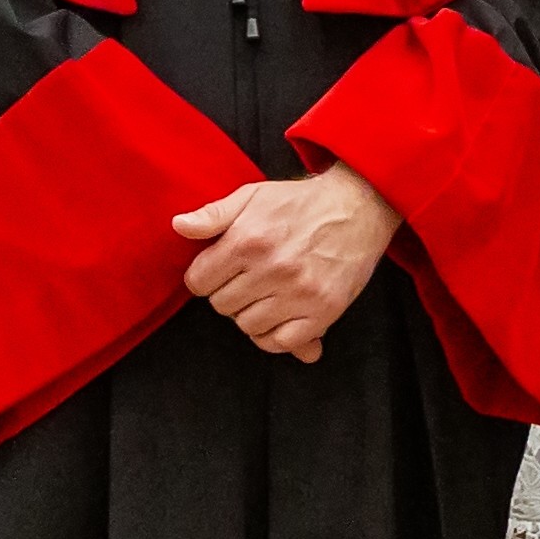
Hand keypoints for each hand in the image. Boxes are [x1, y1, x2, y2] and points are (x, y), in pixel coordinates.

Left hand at [175, 164, 403, 360]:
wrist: (360, 207)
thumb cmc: (302, 203)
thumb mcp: (253, 196)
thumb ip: (214, 214)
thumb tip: (179, 225)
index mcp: (249, 240)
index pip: (199, 282)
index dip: (205, 277)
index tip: (221, 271)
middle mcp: (273, 269)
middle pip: (222, 306)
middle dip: (229, 293)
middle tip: (248, 279)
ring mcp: (300, 293)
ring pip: (248, 326)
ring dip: (252, 314)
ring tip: (266, 295)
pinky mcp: (324, 310)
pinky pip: (282, 342)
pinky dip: (275, 336)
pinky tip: (279, 317)